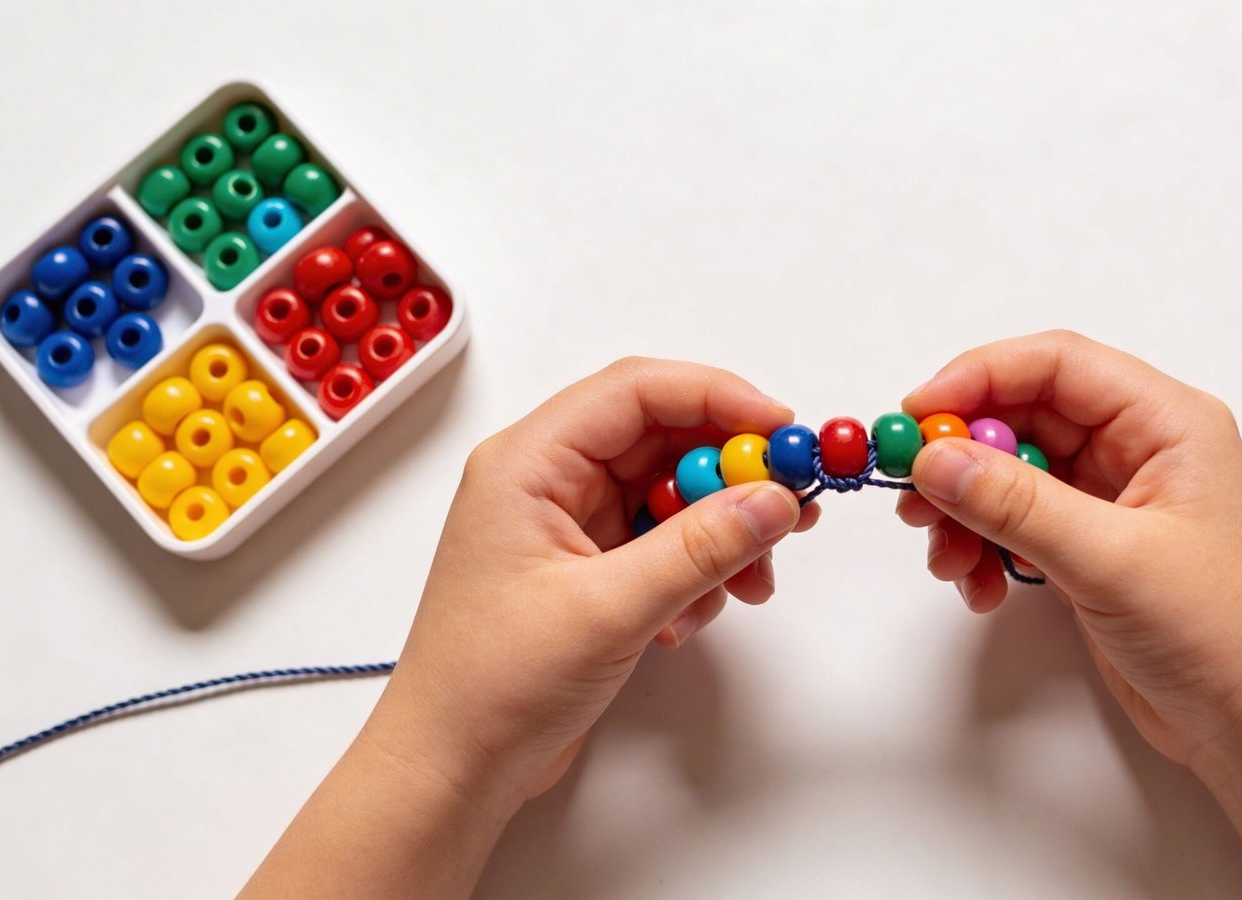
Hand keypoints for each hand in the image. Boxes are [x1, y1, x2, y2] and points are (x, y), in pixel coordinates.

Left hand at [244, 358, 816, 897]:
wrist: (451, 768)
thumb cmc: (492, 685)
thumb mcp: (607, 609)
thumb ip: (699, 549)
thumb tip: (774, 499)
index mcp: (528, 462)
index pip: (636, 391)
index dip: (718, 398)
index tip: (784, 433)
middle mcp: (548, 480)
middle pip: (662, 439)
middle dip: (731, 474)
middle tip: (791, 509)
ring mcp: (569, 526)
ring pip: (671, 495)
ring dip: (721, 533)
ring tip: (750, 584)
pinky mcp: (589, 571)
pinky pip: (663, 543)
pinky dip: (696, 571)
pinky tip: (690, 620)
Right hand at [893, 331, 1241, 896]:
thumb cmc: (1220, 634)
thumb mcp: (1112, 561)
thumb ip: (1017, 504)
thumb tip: (932, 457)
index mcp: (1167, 422)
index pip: (1056, 364)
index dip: (977, 378)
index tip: (914, 417)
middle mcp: (1140, 447)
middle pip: (1025, 415)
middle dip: (962, 455)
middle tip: (913, 500)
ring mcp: (1116, 498)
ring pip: (1013, 472)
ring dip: (967, 510)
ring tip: (949, 561)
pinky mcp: (1095, 547)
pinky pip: (1020, 523)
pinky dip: (987, 546)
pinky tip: (980, 587)